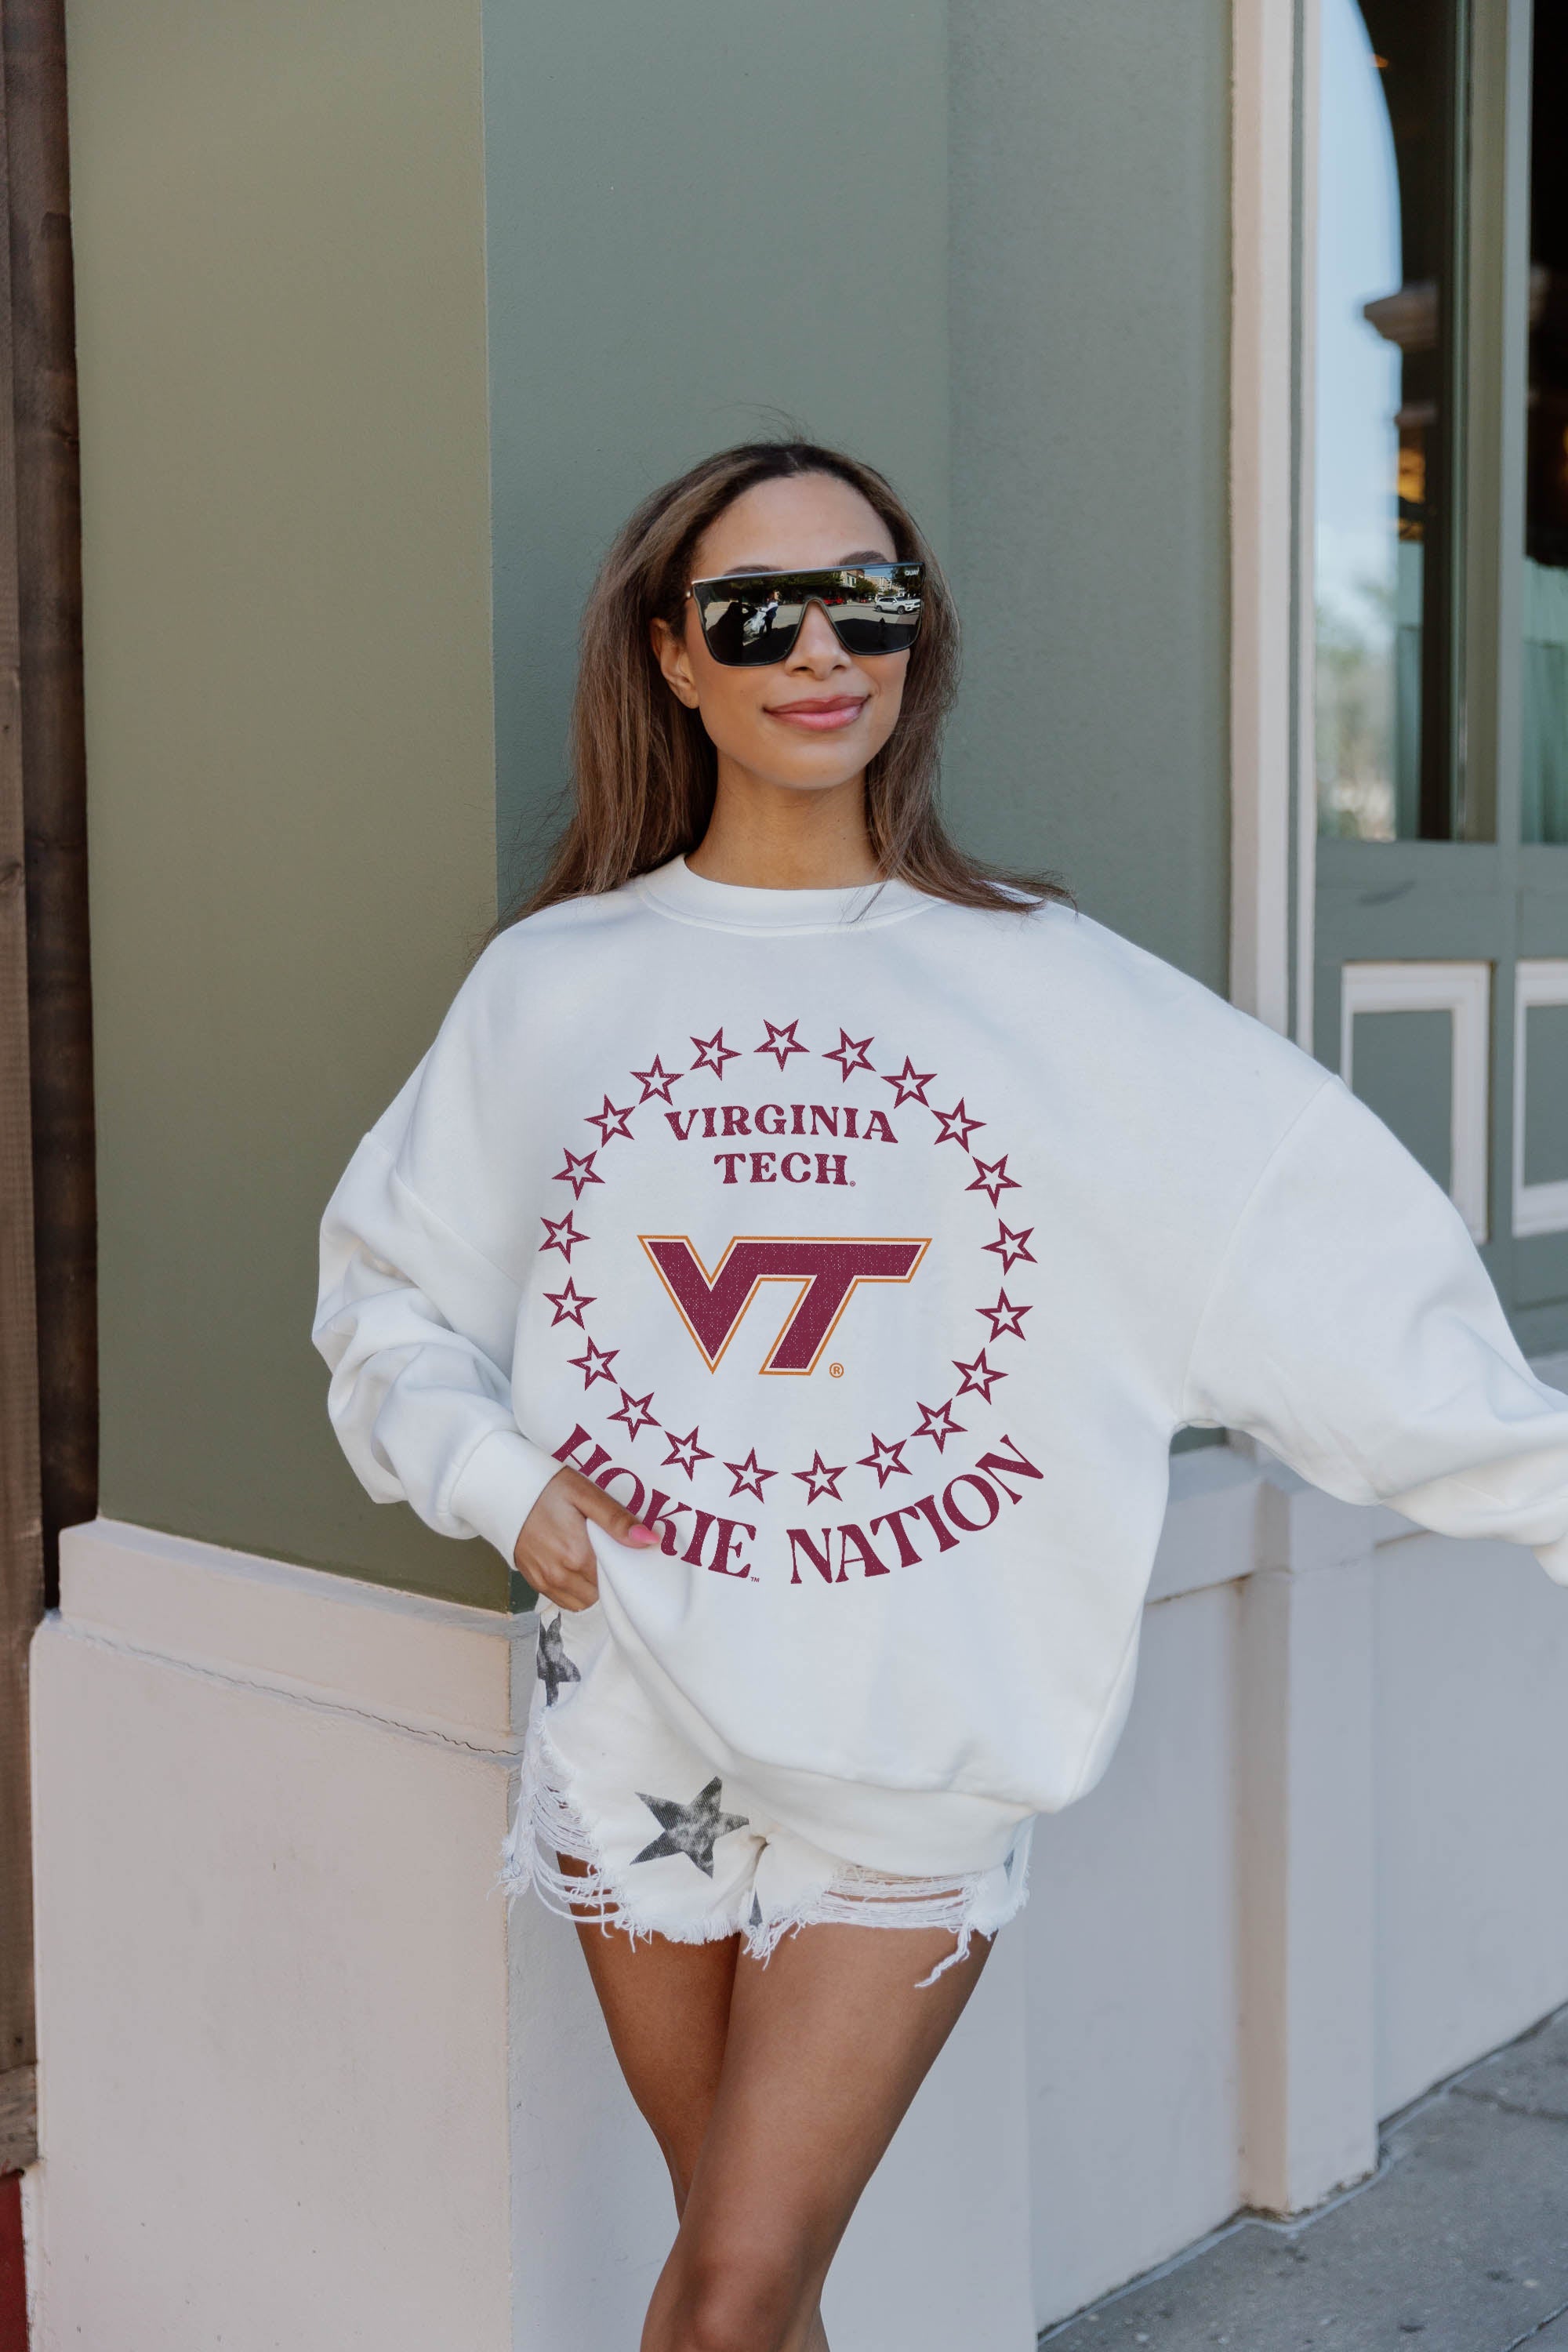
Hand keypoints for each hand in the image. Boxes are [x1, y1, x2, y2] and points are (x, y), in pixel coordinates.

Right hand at [512, 1466, 657, 1611]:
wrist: (503, 1488)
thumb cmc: (547, 1488)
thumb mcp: (585, 1494)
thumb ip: (617, 1521)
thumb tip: (649, 1541)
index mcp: (577, 1554)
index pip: (616, 1579)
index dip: (626, 1568)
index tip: (630, 1554)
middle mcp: (560, 1574)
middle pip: (600, 1593)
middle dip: (610, 1579)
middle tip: (612, 1554)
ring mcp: (544, 1581)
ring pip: (583, 1602)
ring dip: (593, 1587)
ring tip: (593, 1560)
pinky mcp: (534, 1582)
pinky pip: (564, 1600)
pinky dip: (576, 1591)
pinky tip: (577, 1567)